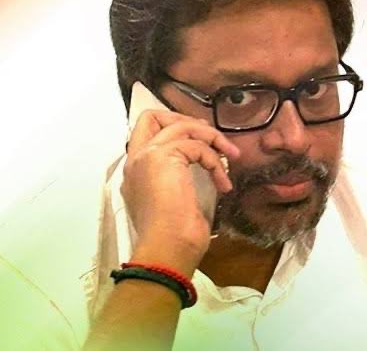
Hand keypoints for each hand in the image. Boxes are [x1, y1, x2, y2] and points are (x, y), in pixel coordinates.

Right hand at [121, 110, 239, 274]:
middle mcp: (136, 160)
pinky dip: (215, 160)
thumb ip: (180, 179)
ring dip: (212, 137)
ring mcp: (146, 157)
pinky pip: (196, 145)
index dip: (173, 128)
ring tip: (231, 156)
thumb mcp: (178, 201)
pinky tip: (223, 182)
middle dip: (187, 121)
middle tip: (212, 140)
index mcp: (137, 172)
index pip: (147, 133)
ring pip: (181, 125)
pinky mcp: (162, 158)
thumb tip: (206, 166)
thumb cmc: (174, 238)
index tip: (200, 141)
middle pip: (153, 116)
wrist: (166, 251)